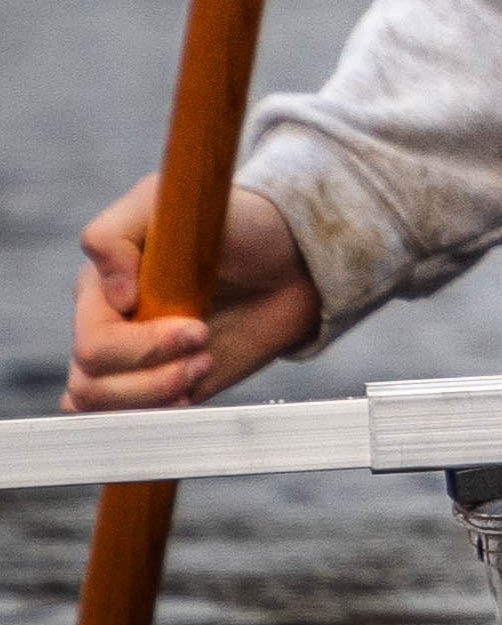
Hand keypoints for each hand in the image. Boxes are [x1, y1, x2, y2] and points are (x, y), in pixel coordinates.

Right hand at [67, 179, 320, 410]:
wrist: (287, 260)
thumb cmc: (232, 224)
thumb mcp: (178, 202)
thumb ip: (120, 233)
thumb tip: (113, 298)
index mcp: (100, 287)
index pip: (93, 343)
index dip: (145, 346)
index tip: (198, 328)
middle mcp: (106, 326)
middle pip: (92, 383)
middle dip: (154, 374)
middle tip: (205, 348)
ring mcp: (127, 360)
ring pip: (101, 408)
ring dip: (156, 395)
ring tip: (203, 365)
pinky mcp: (155, 386)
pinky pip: (126, 422)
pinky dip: (154, 416)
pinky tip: (190, 394)